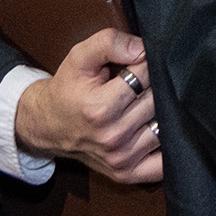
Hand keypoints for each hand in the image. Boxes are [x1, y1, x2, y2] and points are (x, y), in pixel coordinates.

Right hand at [10, 27, 161, 184]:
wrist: (48, 126)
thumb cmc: (68, 89)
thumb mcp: (80, 57)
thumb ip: (109, 42)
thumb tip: (142, 49)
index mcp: (100, 109)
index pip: (146, 75)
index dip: (145, 63)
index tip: (136, 64)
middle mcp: (112, 137)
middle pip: (158, 100)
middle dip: (154, 86)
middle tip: (140, 84)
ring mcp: (121, 159)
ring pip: (165, 126)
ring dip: (162, 112)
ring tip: (143, 104)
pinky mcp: (128, 173)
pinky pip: (163, 163)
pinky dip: (167, 147)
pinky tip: (156, 130)